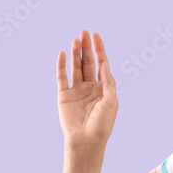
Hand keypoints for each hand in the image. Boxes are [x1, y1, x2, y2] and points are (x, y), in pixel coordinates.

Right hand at [57, 29, 116, 157]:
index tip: (96, 36)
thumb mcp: (111, 102)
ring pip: (76, 67)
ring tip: (76, 39)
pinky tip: (61, 54)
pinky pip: (61, 77)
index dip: (99, 50)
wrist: (87, 141)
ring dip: (75, 53)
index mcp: (103, 89)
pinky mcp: (64, 95)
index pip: (101, 64)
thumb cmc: (102, 124)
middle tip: (84, 32)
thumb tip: (105, 64)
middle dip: (87, 47)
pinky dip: (61, 65)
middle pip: (88, 62)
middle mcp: (90, 87)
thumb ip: (108, 83)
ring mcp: (76, 90)